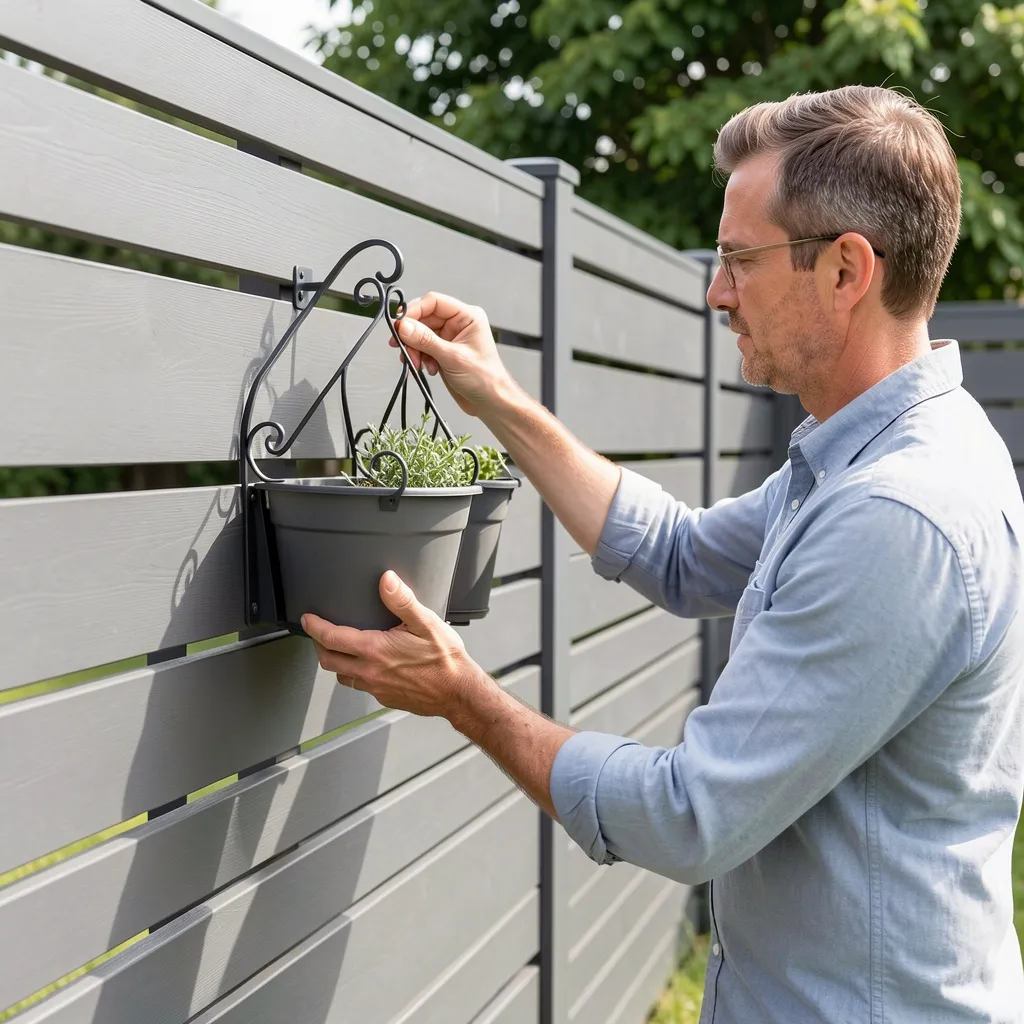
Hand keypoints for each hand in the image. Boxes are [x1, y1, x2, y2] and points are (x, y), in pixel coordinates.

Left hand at [301, 570, 491, 718]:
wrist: (458, 693)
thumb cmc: (445, 659)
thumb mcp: (427, 623)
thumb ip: (403, 601)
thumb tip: (386, 580)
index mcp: (375, 650)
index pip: (331, 638)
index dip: (315, 627)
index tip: (307, 619)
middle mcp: (370, 671)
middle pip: (328, 660)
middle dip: (318, 645)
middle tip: (318, 633)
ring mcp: (376, 687)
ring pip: (342, 676)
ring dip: (336, 661)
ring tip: (340, 648)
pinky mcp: (384, 698)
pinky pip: (361, 686)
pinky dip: (356, 674)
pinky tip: (368, 665)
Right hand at [391, 292, 516, 417]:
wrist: (490, 402)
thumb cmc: (485, 379)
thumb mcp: (453, 358)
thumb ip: (426, 341)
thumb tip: (404, 326)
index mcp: (467, 316)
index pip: (434, 302)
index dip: (414, 310)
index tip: (399, 323)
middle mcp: (458, 324)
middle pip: (424, 318)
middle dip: (411, 334)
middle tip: (401, 346)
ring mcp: (450, 338)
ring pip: (420, 334)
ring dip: (414, 349)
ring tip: (416, 363)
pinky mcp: (443, 352)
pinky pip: (423, 348)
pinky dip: (419, 358)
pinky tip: (426, 368)